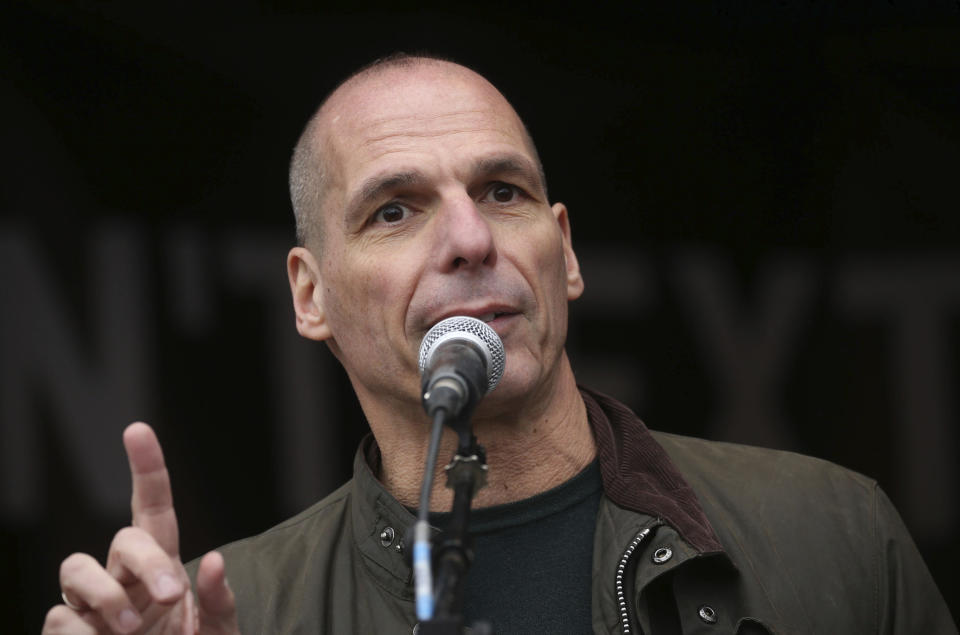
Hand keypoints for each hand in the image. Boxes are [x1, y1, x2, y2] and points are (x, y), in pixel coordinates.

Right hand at [43, 423, 239, 633]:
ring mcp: (91, 605)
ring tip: (133, 630)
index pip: (152, 508)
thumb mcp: (218, 633)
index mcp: (162, 566)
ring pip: (75, 567)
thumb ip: (219, 600)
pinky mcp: (67, 633)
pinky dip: (83, 633)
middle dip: (145, 563)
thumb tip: (211, 559)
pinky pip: (60, 618)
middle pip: (123, 539)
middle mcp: (123, 577)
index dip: (145, 468)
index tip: (137, 430)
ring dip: (105, 596)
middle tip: (171, 598)